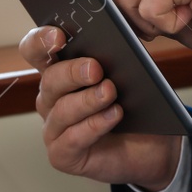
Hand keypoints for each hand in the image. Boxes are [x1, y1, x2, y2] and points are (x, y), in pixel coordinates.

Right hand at [18, 25, 182, 191]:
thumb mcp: (130, 74)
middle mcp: (50, 99)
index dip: (41, 42)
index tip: (59, 36)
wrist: (155, 146)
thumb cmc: (137, 105)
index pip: (36, 50)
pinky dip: (93, 126)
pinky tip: (113, 115)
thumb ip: (116, 56)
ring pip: (61, 110)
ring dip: (87, 100)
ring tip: (110, 93)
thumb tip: (114, 39)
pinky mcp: (61, 155)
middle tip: (95, 69)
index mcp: (59, 71)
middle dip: (72, 72)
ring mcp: (53, 128)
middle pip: (50, 80)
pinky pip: (71, 139)